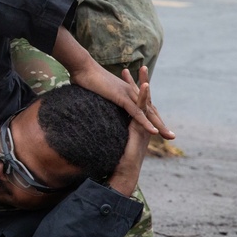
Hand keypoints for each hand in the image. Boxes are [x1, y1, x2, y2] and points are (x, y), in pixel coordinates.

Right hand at [69, 63, 172, 138]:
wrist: (82, 66)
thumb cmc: (83, 77)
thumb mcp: (93, 91)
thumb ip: (96, 98)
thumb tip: (88, 103)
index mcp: (125, 92)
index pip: (142, 107)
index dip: (150, 118)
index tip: (156, 130)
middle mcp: (130, 93)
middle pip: (149, 111)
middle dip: (160, 124)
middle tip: (171, 136)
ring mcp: (128, 95)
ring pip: (147, 113)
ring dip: (159, 126)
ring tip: (169, 137)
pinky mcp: (122, 98)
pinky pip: (136, 113)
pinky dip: (145, 123)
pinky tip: (153, 132)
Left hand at [106, 66, 167, 195]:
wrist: (124, 169)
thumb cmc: (116, 156)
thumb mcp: (110, 138)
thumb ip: (105, 129)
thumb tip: (92, 123)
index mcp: (132, 121)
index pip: (132, 101)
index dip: (130, 87)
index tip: (126, 74)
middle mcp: (140, 121)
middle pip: (141, 97)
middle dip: (141, 81)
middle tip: (142, 66)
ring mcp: (141, 124)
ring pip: (144, 100)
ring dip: (144, 84)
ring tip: (144, 69)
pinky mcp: (139, 128)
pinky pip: (141, 110)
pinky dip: (143, 97)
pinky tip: (144, 85)